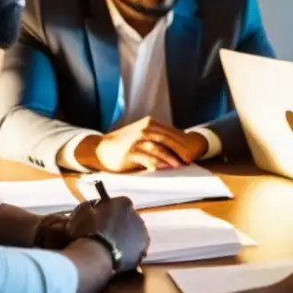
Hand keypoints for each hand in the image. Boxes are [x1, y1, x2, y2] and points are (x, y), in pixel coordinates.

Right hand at [65, 196, 148, 272]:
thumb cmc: (85, 232)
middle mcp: (137, 216)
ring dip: (126, 238)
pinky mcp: (142, 251)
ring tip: (111, 248)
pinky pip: (136, 249)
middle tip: (106, 234)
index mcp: (124, 203)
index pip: (120, 203)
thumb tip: (94, 206)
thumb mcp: (81, 213)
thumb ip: (90, 206)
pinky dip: (129, 251)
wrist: (94, 257)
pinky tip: (117, 257)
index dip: (110, 211)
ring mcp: (142, 234)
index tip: (102, 218)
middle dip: (120, 224)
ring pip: (134, 234)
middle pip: (129, 218)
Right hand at [90, 117, 206, 172]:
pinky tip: (162, 169)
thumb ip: (156, 137)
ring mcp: (137, 140)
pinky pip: (147, 158)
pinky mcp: (130, 152)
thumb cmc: (124, 143)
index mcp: (150, 123)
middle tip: (188, 160)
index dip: (182, 142)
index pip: (171, 132)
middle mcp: (144, 129)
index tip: (190, 152)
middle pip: (167, 139)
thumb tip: (175, 146)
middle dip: (180, 150)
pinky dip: (156, 163)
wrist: (101, 147)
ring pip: (158, 148)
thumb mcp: (141, 134)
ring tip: (178, 166)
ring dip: (170, 158)